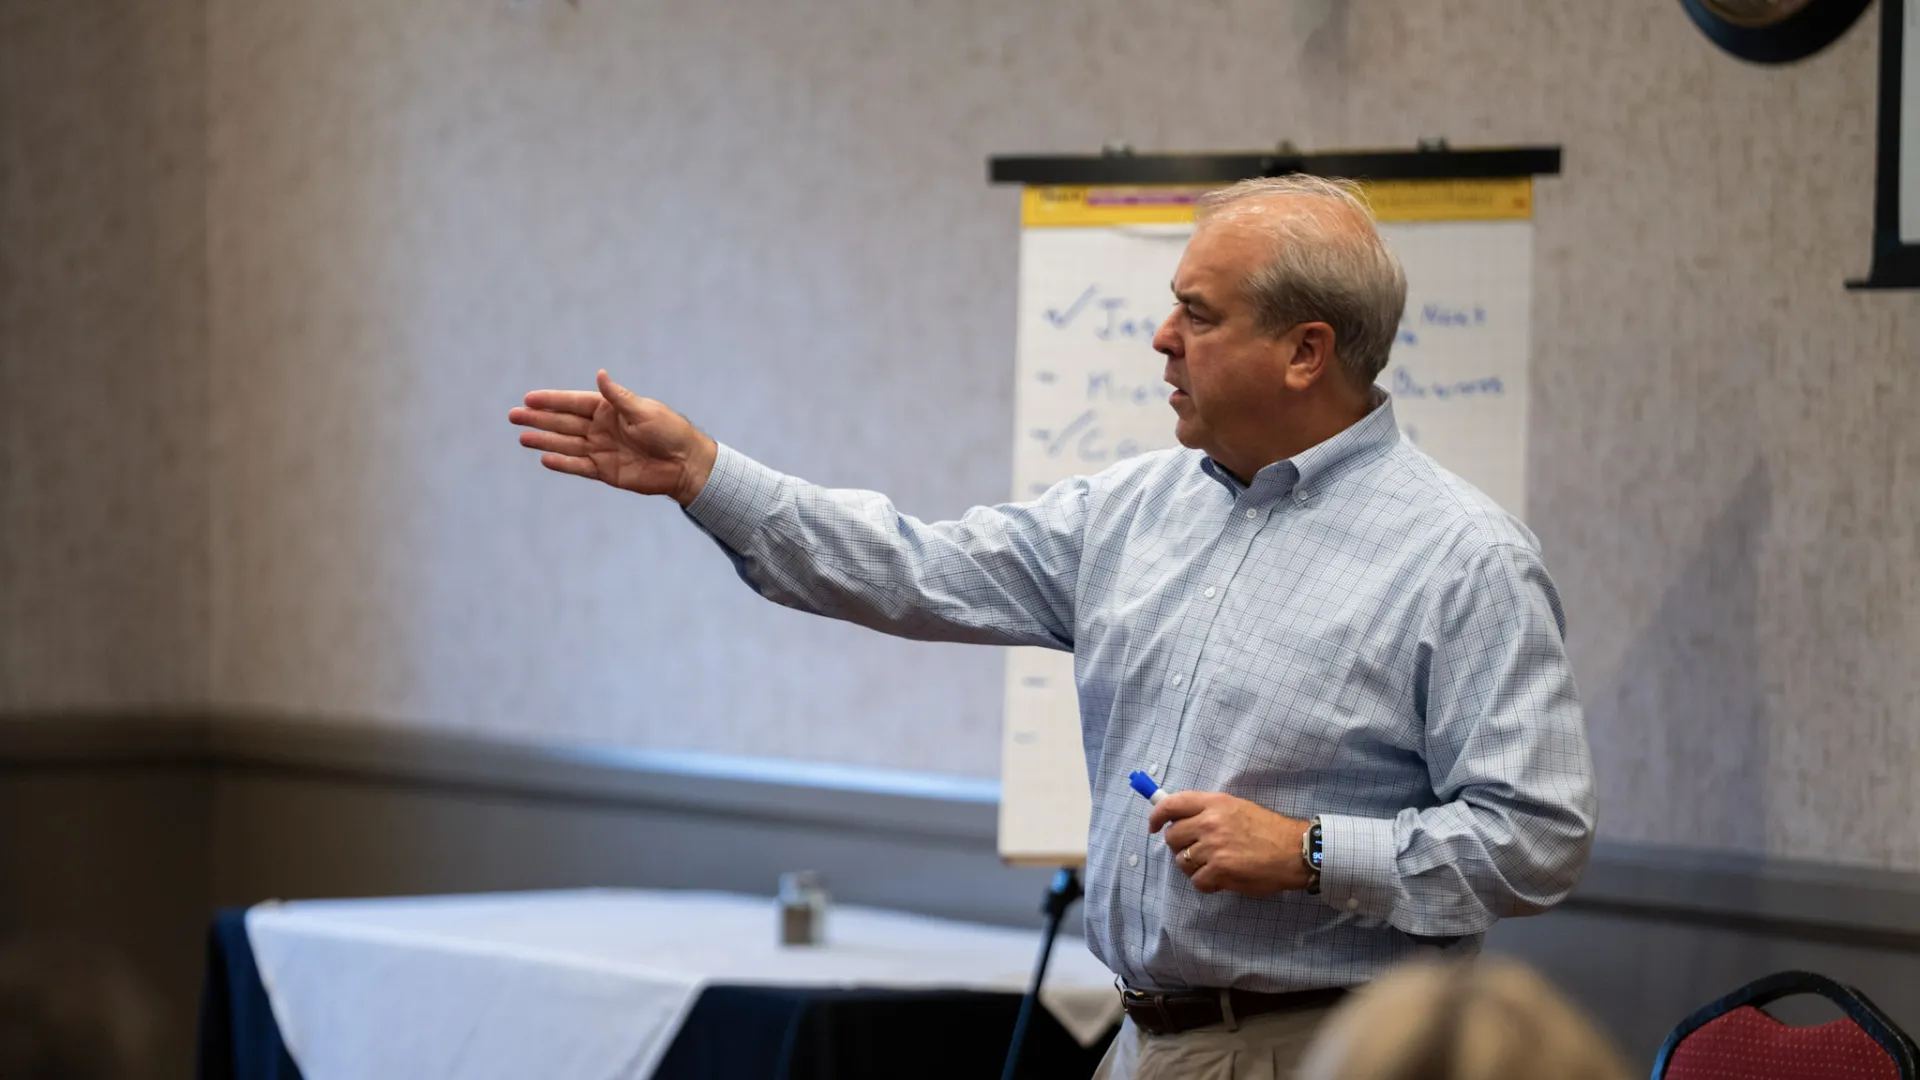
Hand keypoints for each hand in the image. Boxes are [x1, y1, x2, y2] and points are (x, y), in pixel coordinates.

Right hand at [508, 370, 718, 505]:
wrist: (685, 464)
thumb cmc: (669, 431)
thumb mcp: (643, 410)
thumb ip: (618, 397)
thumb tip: (600, 374)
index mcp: (610, 409)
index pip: (574, 402)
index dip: (551, 400)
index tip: (528, 398)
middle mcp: (602, 428)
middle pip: (564, 422)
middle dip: (539, 418)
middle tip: (513, 416)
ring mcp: (602, 449)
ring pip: (566, 443)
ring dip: (544, 440)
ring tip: (522, 438)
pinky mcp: (606, 471)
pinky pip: (579, 466)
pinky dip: (562, 463)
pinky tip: (544, 458)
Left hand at [1149, 791, 1312, 895]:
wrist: (1294, 850)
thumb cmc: (1268, 829)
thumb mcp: (1236, 807)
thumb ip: (1209, 811)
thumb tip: (1180, 820)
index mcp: (1214, 803)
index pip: (1171, 804)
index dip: (1156, 816)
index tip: (1153, 826)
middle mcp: (1209, 822)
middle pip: (1172, 837)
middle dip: (1180, 846)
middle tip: (1198, 851)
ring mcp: (1213, 847)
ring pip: (1182, 861)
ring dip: (1194, 867)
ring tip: (1213, 866)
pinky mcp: (1219, 869)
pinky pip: (1197, 881)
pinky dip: (1207, 884)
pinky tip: (1221, 879)